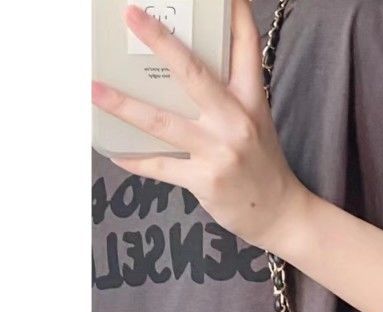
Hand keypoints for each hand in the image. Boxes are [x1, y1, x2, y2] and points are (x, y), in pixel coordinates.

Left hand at [92, 0, 308, 249]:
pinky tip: (116, 152)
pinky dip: (136, 160)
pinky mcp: (205, 180)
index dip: (234, 12)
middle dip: (160, 42)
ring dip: (125, 105)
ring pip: (164, 122)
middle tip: (132, 16)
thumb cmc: (263, 166)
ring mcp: (220, 151)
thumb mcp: (256, 123)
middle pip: (194, 73)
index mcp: (251, 101)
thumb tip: (182, 74)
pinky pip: (161, 166)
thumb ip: (226, 98)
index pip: (245, 47)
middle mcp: (236, 122)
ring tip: (95, 89)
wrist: (281, 213)